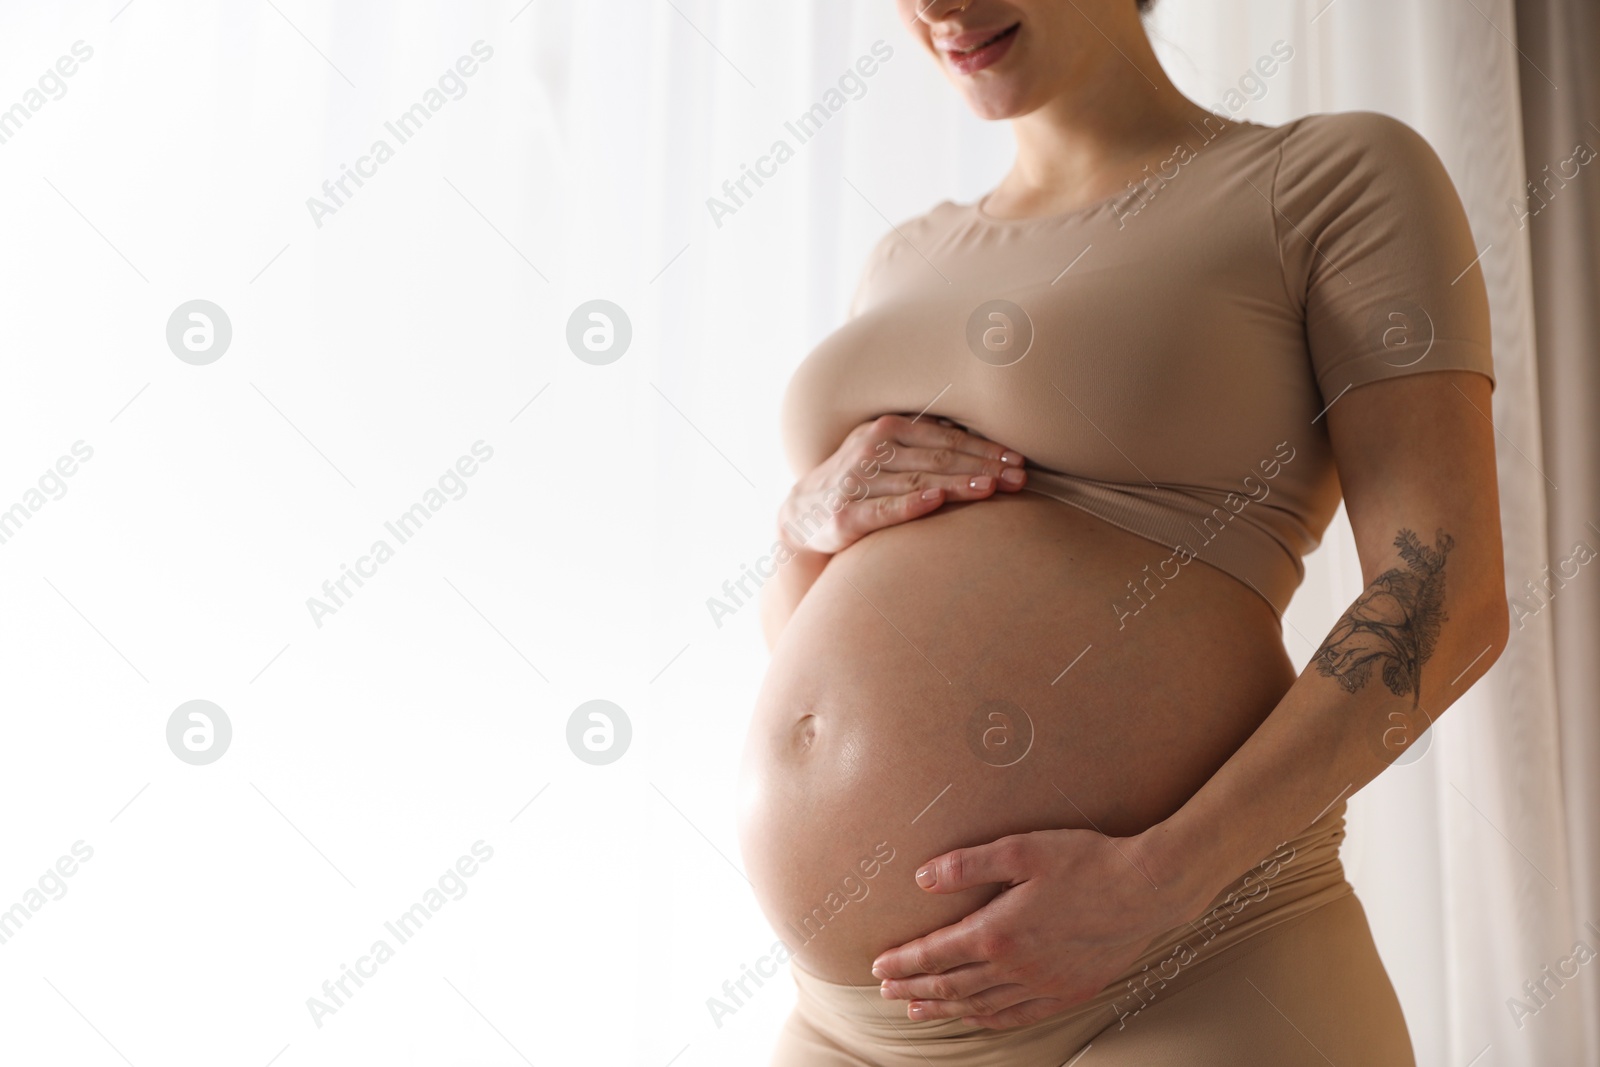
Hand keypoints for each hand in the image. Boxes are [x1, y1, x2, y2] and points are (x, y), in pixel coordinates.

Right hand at [778, 414, 1026, 555]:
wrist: (800, 512)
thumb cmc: (857, 479)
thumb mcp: (882, 449)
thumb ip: (921, 441)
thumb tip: (971, 435)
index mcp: (885, 428)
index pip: (945, 438)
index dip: (984, 448)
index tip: (1017, 459)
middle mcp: (871, 449)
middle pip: (938, 458)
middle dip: (983, 467)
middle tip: (1019, 478)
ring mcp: (857, 481)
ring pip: (918, 482)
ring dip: (958, 485)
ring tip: (992, 488)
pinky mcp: (847, 515)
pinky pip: (884, 509)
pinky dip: (911, 504)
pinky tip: (936, 502)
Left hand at [871, 828, 1199, 1028]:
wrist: (1148, 889)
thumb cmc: (1087, 861)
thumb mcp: (1022, 849)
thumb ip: (968, 865)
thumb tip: (922, 878)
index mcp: (998, 932)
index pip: (936, 953)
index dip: (904, 961)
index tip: (878, 967)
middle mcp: (1016, 967)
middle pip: (951, 985)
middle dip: (914, 987)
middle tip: (886, 992)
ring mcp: (1043, 985)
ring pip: (980, 1006)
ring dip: (944, 1007)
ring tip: (917, 1009)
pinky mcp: (1068, 992)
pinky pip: (1017, 1016)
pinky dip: (987, 1019)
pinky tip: (975, 1017)